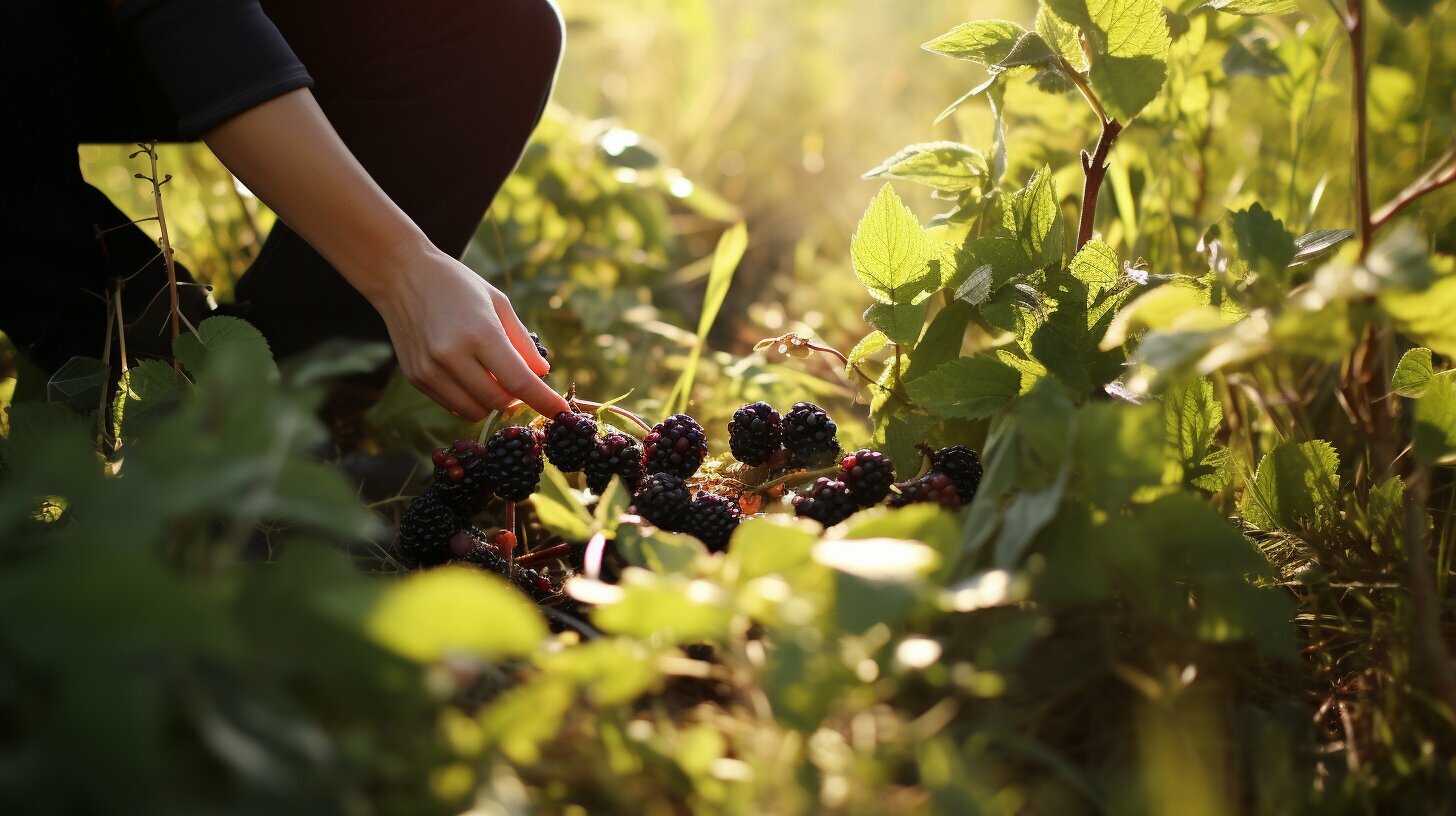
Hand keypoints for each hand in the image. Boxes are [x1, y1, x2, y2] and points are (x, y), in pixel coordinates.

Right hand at [369, 237, 568, 420]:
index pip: (519, 381)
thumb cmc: (457, 285)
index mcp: (479, 333)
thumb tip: (542, 374)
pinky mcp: (415, 377)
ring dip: (491, 402)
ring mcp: (430, 370)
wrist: (400, 275)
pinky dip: (468, 399)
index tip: (562, 413)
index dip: (544, 401)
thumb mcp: (498, 302)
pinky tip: (467, 374)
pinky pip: (452, 405)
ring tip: (490, 375)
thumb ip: (521, 341)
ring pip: (474, 411)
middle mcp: (452, 355)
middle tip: (518, 380)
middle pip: (498, 401)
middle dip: (516, 398)